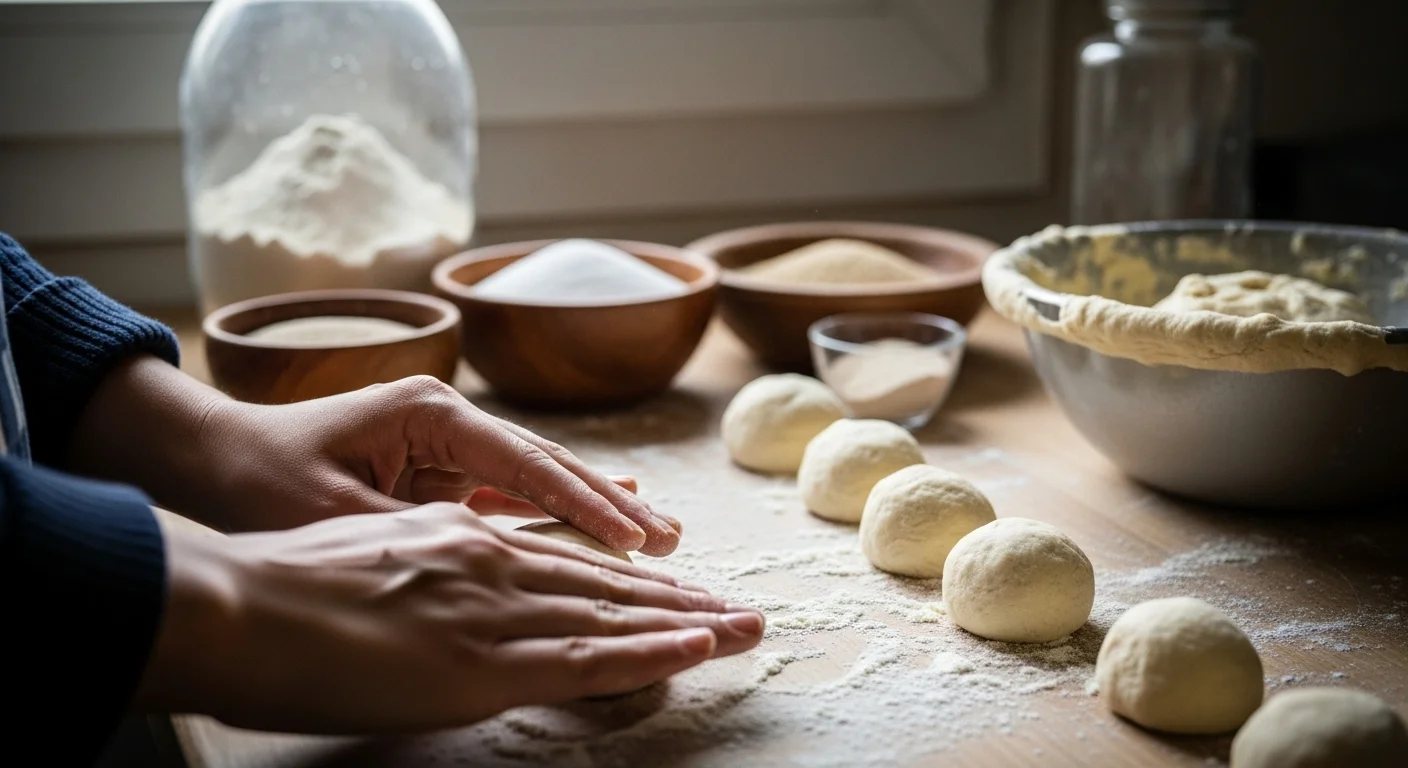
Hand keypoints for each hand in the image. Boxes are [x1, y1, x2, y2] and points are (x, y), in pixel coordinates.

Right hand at [137, 503, 764, 731]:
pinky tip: (697, 648)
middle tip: (744, 607)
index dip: (632, 579)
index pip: (570, 562)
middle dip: (682, 598)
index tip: (682, 587)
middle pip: (608, 583)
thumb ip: (424, 573)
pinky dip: (648, 653)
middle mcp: (493, 561)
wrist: (232, 599)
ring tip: (746, 627)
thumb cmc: (276, 589)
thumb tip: (447, 598)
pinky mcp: (483, 660)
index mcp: (463, 539)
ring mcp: (494, 607)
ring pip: (613, 615)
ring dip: (689, 622)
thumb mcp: (366, 559)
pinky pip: (586, 658)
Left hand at [207, 375, 680, 555]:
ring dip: (594, 512)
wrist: (210, 459)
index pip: (526, 464)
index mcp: (429, 414)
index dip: (585, 505)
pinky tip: (608, 522)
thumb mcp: (336, 519)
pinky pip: (511, 497)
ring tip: (658, 538)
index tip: (636, 539)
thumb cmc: (260, 483)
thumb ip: (418, 537)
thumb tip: (496, 566)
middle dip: (612, 505)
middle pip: (547, 466)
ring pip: (538, 482)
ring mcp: (447, 445)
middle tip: (672, 541)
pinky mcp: (440, 472)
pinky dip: (555, 515)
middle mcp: (449, 421)